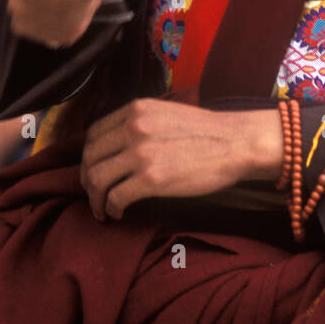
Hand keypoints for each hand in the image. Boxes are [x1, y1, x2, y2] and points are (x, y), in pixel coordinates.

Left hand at [80, 98, 283, 220]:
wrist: (236, 143)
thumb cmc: (208, 132)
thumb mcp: (167, 114)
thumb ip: (140, 124)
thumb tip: (120, 146)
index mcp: (136, 110)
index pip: (94, 134)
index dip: (90, 156)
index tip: (94, 170)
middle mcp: (133, 128)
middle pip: (90, 157)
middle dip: (87, 180)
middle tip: (94, 194)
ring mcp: (141, 153)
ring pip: (97, 179)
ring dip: (95, 199)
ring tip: (102, 209)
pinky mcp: (151, 179)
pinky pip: (115, 197)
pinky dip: (111, 208)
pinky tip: (118, 213)